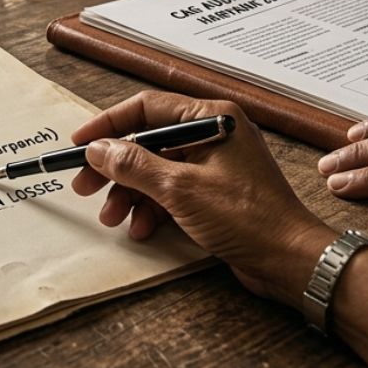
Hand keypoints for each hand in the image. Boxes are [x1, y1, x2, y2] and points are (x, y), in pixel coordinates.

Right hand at [71, 91, 335, 307]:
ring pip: (156, 169)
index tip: (78, 143)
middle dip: (114, 166)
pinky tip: (140, 227)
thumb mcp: (180, 189)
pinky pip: (172, 190)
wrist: (289, 259)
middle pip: (148, 140)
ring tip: (112, 217)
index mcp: (212, 118)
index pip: (147, 108)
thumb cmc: (248, 218)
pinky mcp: (216, 192)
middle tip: (84, 186)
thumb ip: (134, 165)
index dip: (108, 125)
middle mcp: (214, 134)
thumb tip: (98, 150)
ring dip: (130, 192)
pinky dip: (152, 207)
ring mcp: (215, 164)